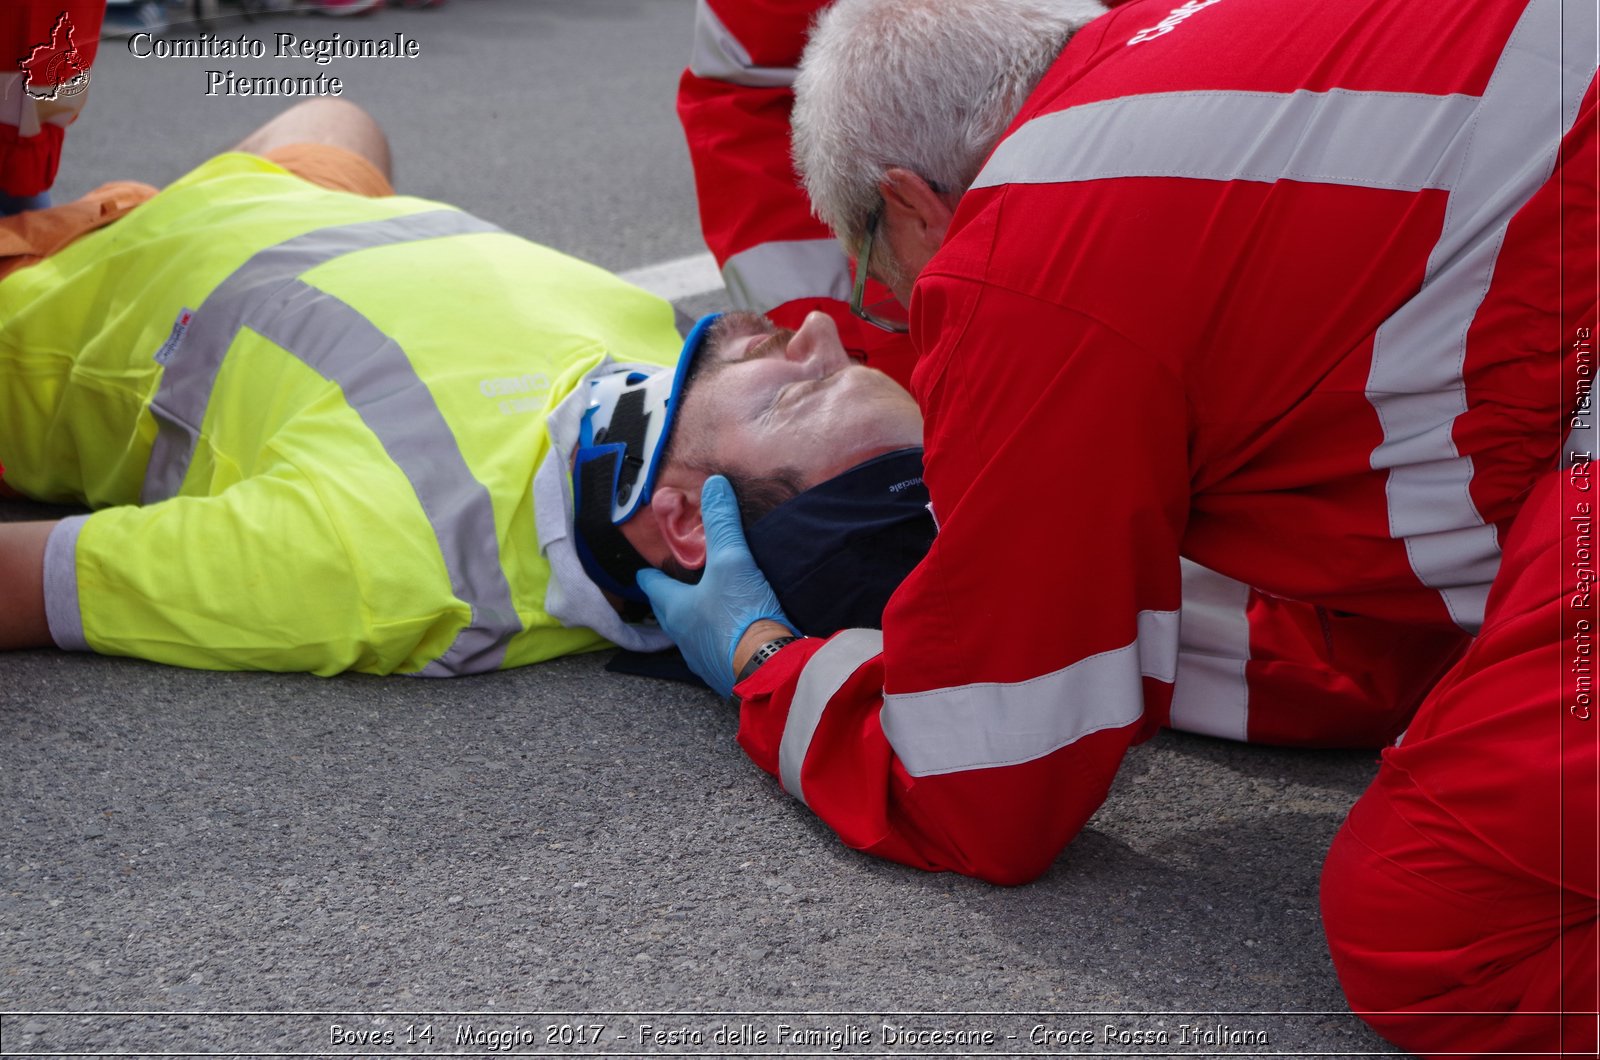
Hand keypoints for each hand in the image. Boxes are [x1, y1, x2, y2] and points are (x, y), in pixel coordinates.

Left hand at [637, 476, 795, 696]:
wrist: (771, 670)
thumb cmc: (742, 615)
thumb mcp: (733, 560)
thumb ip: (722, 523)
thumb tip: (714, 483)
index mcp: (676, 608)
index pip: (653, 586)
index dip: (650, 574)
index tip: (647, 569)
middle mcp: (683, 637)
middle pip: (669, 613)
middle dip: (671, 599)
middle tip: (676, 586)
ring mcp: (703, 660)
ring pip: (691, 635)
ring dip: (695, 621)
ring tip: (705, 609)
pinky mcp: (726, 675)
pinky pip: (715, 653)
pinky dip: (718, 641)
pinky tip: (732, 636)